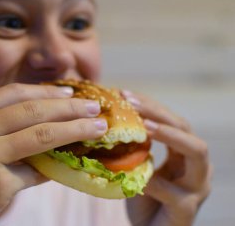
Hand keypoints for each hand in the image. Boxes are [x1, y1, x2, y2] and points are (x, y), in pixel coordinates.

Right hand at [0, 83, 106, 225]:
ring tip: (97, 128)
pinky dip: (56, 168)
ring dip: (75, 130)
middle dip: (69, 107)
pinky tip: (70, 166)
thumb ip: (0, 127)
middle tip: (93, 108)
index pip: (12, 93)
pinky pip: (37, 171)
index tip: (70, 91)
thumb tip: (49, 118)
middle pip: (31, 111)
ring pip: (41, 135)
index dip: (45, 91)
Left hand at [122, 90, 211, 225]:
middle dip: (159, 113)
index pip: (172, 121)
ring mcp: (196, 188)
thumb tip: (106, 119)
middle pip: (187, 129)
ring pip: (197, 153)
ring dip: (169, 135)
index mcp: (184, 154)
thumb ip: (134, 148)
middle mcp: (196, 167)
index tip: (124, 94)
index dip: (150, 105)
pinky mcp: (187, 209)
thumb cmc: (145, 198)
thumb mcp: (138, 167)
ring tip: (143, 126)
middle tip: (130, 103)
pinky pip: (173, 192)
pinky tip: (135, 177)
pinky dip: (153, 181)